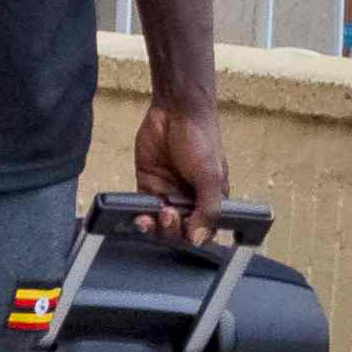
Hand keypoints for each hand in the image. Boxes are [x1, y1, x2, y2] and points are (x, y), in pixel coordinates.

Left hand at [135, 94, 233, 245]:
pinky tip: (139, 215)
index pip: (204, 231)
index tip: (187, 231)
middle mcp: (190, 201)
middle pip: (179, 231)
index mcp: (212, 200)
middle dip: (172, 231)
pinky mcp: (147, 185)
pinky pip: (142, 209)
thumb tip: (198, 238)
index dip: (194, 236)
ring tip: (151, 217)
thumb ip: (208, 208)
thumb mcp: (210, 176)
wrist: (176, 113)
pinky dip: (139, 216)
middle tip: (168, 215)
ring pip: (158, 224)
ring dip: (154, 227)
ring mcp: (167, 194)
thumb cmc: (201, 140)